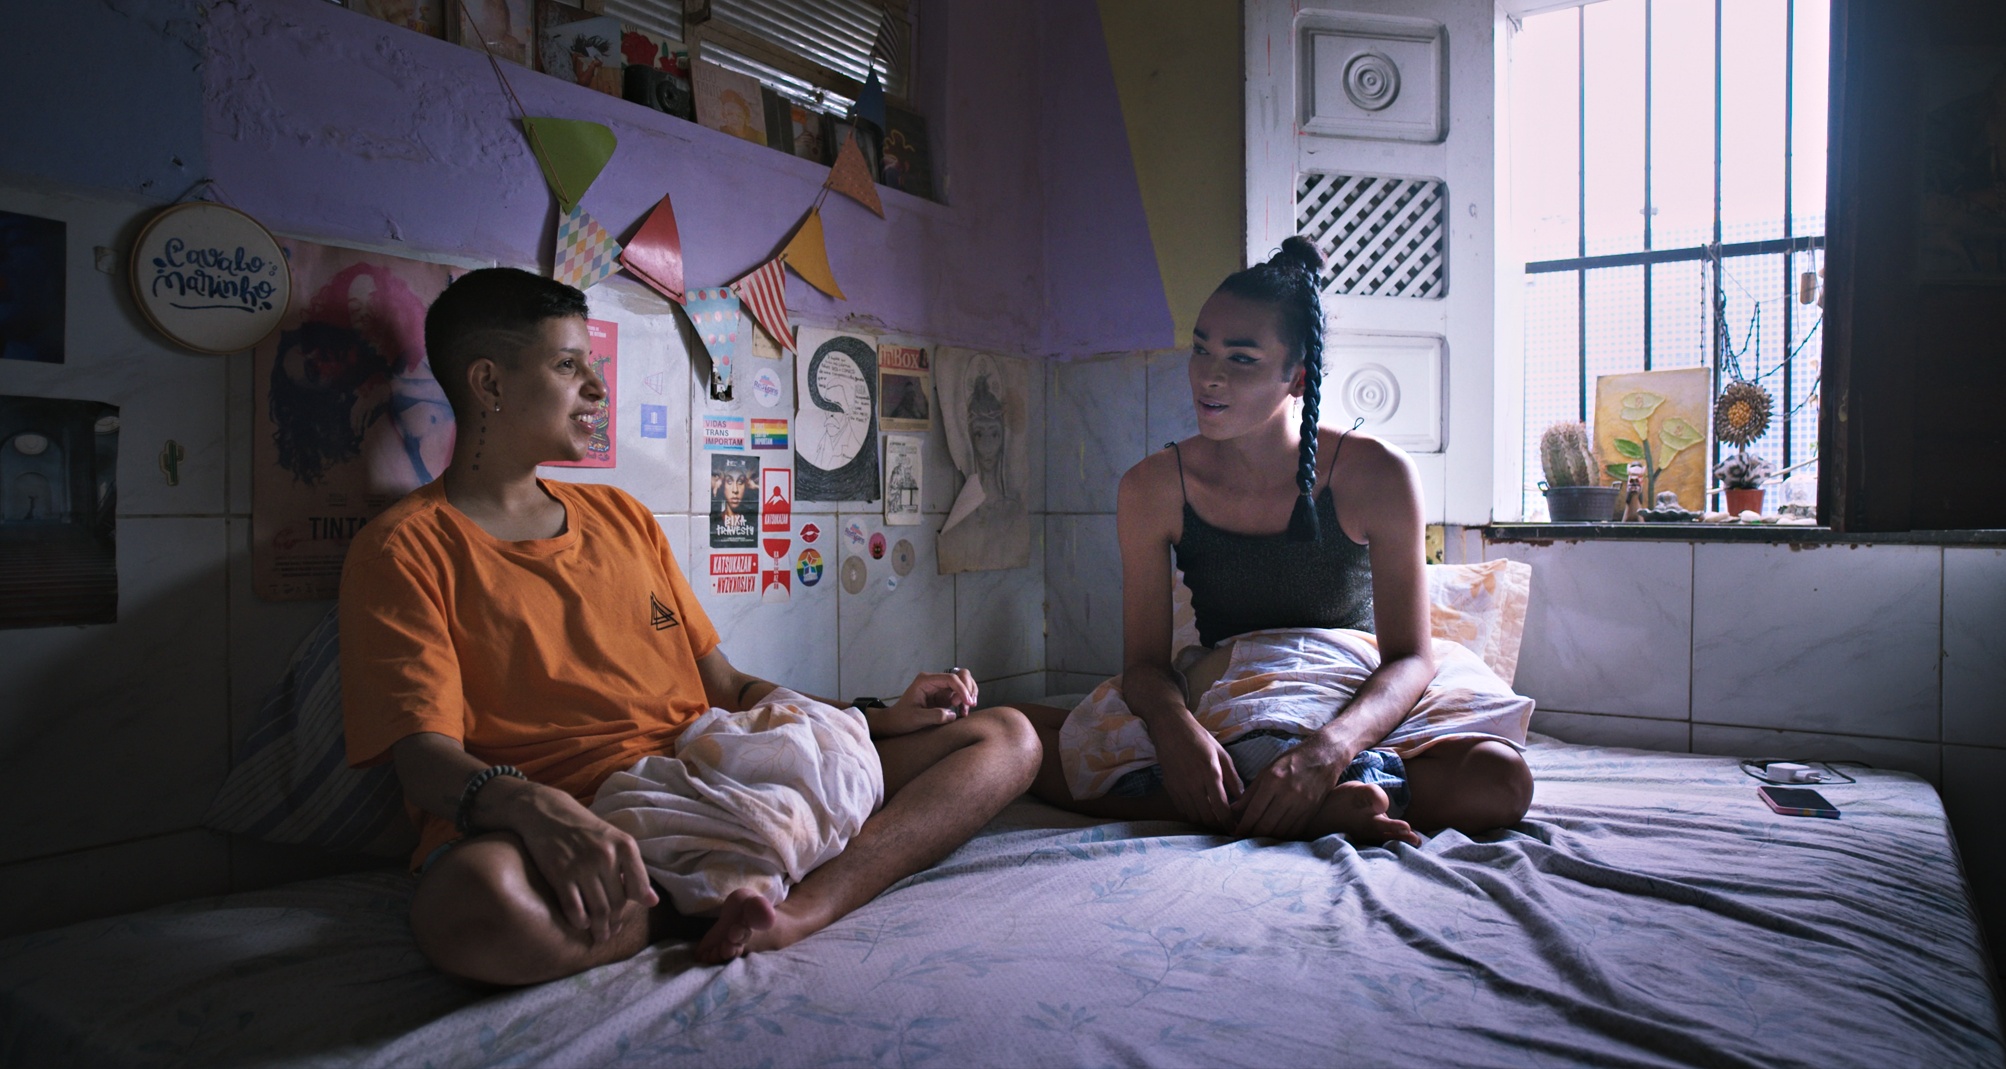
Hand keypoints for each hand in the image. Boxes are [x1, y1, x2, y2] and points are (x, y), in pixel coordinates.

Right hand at [503, 781, 657, 943]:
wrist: (547, 813)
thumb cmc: (585, 830)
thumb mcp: (615, 841)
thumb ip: (634, 871)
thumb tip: (653, 902)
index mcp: (625, 846)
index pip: (638, 888)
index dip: (633, 908)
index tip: (625, 919)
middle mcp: (606, 856)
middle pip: (617, 903)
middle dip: (615, 923)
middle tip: (611, 933)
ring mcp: (582, 866)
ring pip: (598, 910)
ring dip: (600, 928)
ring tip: (599, 935)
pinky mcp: (560, 874)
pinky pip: (574, 908)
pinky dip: (579, 921)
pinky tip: (581, 924)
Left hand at [868, 668, 978, 737]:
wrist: (895, 722)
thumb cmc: (902, 718)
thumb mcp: (917, 718)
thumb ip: (934, 716)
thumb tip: (952, 714)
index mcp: (925, 680)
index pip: (950, 678)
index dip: (962, 689)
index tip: (967, 702)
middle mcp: (934, 681)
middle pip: (961, 675)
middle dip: (968, 688)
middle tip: (968, 705)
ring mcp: (941, 688)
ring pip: (964, 683)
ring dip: (969, 695)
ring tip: (965, 710)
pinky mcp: (944, 696)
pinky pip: (961, 695)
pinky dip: (966, 702)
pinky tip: (963, 713)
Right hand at [1149, 714, 1241, 828]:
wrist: (1170, 728)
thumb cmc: (1199, 738)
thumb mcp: (1221, 753)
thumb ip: (1232, 776)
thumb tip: (1241, 797)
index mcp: (1210, 772)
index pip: (1221, 807)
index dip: (1229, 822)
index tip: (1234, 829)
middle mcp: (1194, 782)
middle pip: (1207, 816)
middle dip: (1218, 826)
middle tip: (1225, 827)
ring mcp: (1179, 786)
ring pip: (1194, 815)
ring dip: (1205, 821)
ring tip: (1214, 820)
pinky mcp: (1170, 787)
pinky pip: (1182, 809)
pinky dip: (1192, 814)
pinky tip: (1200, 810)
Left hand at [1231, 736, 1349, 839]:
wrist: (1325, 755)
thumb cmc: (1292, 760)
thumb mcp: (1268, 769)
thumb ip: (1251, 791)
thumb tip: (1234, 809)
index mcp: (1273, 780)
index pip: (1255, 810)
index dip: (1244, 825)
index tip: (1236, 833)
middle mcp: (1288, 793)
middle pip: (1267, 824)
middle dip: (1253, 835)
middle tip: (1244, 840)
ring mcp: (1302, 803)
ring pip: (1281, 830)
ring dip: (1267, 838)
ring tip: (1257, 841)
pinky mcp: (1312, 810)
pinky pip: (1295, 829)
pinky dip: (1283, 837)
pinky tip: (1275, 838)